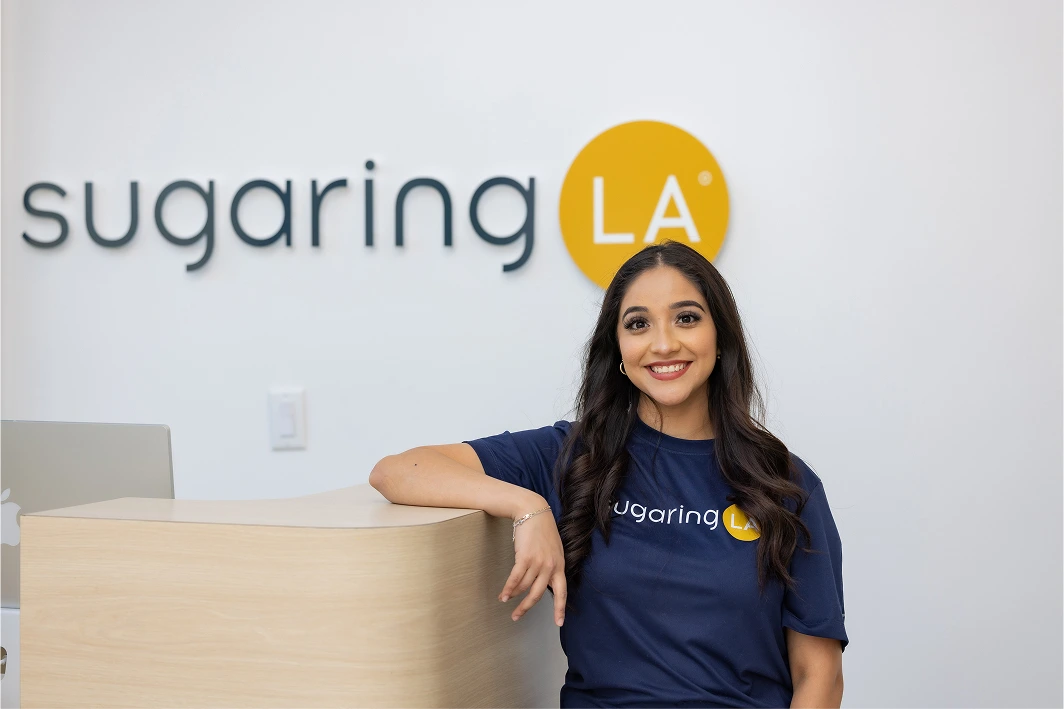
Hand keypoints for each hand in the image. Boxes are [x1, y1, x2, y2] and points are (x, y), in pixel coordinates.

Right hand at [498, 506, 566, 626]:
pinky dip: (508, 588)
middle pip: (538, 594)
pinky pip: (516, 578)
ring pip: (525, 586)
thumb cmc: (542, 530)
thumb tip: (543, 582)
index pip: (562, 592)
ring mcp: (538, 562)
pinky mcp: (525, 557)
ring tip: (505, 600)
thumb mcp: (553, 549)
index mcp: (559, 565)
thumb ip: (551, 566)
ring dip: (513, 595)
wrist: (533, 512)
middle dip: (526, 607)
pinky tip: (503, 594)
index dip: (560, 609)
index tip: (559, 623)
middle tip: (516, 616)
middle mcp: (551, 566)